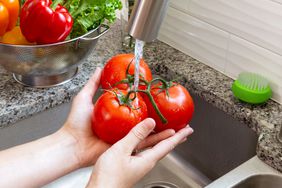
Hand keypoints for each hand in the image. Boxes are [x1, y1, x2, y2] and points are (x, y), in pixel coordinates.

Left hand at [60, 68, 176, 167]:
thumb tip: (100, 68)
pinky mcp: (126, 146)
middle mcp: (122, 126)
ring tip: (177, 124)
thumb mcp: (84, 98)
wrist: (73, 144)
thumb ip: (93, 83)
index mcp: (116, 114)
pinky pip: (143, 142)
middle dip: (160, 117)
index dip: (146, 102)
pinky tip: (168, 135)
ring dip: (163, 129)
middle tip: (172, 112)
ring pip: (148, 131)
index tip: (156, 96)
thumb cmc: (76, 123)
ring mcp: (125, 136)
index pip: (135, 106)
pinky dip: (156, 139)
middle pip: (145, 120)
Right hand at [87, 118, 192, 187]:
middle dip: (175, 138)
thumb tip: (150, 122)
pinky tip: (146, 140)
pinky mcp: (130, 164)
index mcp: (147, 160)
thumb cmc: (109, 176)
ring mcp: (138, 164)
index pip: (168, 145)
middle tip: (184, 130)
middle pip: (164, 148)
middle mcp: (146, 163)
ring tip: (170, 133)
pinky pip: (145, 150)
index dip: (178, 136)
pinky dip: (150, 142)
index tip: (188, 129)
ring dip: (163, 139)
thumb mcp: (122, 150)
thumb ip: (136, 136)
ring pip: (155, 148)